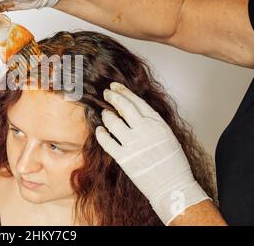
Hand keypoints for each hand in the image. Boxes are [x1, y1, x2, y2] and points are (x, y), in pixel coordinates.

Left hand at [95, 82, 209, 224]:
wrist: (173, 187)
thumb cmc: (172, 163)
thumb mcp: (167, 136)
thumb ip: (150, 123)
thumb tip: (131, 111)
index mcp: (158, 124)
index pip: (137, 102)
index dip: (125, 92)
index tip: (116, 86)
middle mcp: (145, 131)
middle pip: (124, 107)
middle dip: (113, 97)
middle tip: (106, 93)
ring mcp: (133, 144)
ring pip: (113, 122)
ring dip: (106, 115)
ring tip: (105, 113)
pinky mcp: (124, 158)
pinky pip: (106, 141)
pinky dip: (101, 134)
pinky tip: (100, 130)